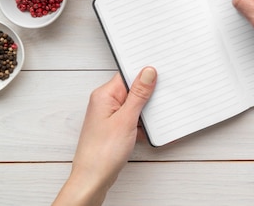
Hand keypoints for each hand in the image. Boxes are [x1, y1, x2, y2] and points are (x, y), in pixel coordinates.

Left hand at [53, 67, 156, 205]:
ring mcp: (110, 115)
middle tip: (159, 102)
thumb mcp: (126, 119)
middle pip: (133, 89)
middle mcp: (105, 102)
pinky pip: (132, 118)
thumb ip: (139, 94)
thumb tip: (148, 72)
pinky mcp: (114, 127)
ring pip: (134, 105)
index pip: (128, 75)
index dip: (145, 75)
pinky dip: (141, 124)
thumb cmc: (102, 153)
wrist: (92, 180)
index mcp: (104, 95)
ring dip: (145, 113)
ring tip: (149, 122)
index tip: (160, 77)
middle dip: (147, 96)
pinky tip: (145, 132)